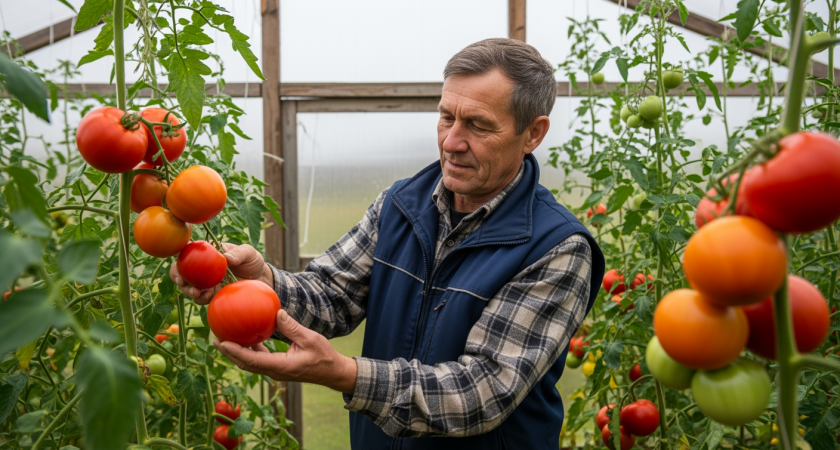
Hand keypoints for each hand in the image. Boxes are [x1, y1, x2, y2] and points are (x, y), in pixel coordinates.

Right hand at [170, 243, 273, 304]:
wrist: (261, 280)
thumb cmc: (253, 262)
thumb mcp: (249, 253)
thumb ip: (239, 253)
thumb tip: (226, 258)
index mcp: (207, 253)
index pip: (187, 254)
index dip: (179, 259)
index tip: (180, 266)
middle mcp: (202, 268)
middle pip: (181, 271)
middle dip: (178, 277)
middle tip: (184, 283)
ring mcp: (205, 282)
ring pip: (187, 287)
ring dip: (189, 290)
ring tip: (199, 293)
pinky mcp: (210, 295)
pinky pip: (200, 298)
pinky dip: (201, 299)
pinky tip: (208, 297)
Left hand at [214, 310, 357, 393]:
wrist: (332, 372)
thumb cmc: (324, 356)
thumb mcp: (310, 338)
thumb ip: (292, 327)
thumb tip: (277, 312)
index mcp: (281, 366)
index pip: (252, 360)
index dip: (235, 352)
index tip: (221, 342)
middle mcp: (275, 371)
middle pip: (245, 364)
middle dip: (229, 353)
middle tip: (216, 339)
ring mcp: (276, 371)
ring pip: (251, 363)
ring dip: (237, 353)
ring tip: (225, 339)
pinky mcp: (278, 367)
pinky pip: (260, 360)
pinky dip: (250, 351)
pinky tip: (248, 338)